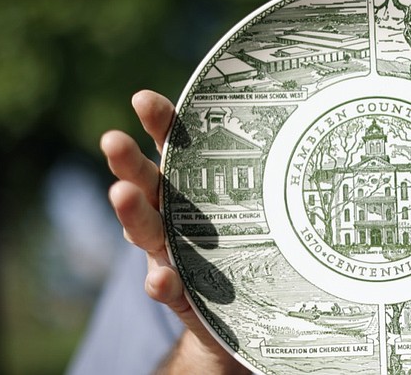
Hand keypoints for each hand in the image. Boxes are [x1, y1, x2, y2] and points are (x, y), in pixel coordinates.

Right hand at [101, 90, 248, 373]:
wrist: (242, 310)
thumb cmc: (248, 240)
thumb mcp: (256, 202)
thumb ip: (262, 171)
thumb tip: (297, 119)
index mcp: (188, 184)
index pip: (170, 145)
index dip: (157, 123)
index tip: (143, 99)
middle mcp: (171, 214)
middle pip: (146, 183)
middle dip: (128, 162)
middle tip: (112, 140)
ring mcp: (170, 253)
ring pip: (146, 231)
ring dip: (133, 213)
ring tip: (122, 194)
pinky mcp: (180, 294)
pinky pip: (168, 288)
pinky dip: (162, 282)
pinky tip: (160, 278)